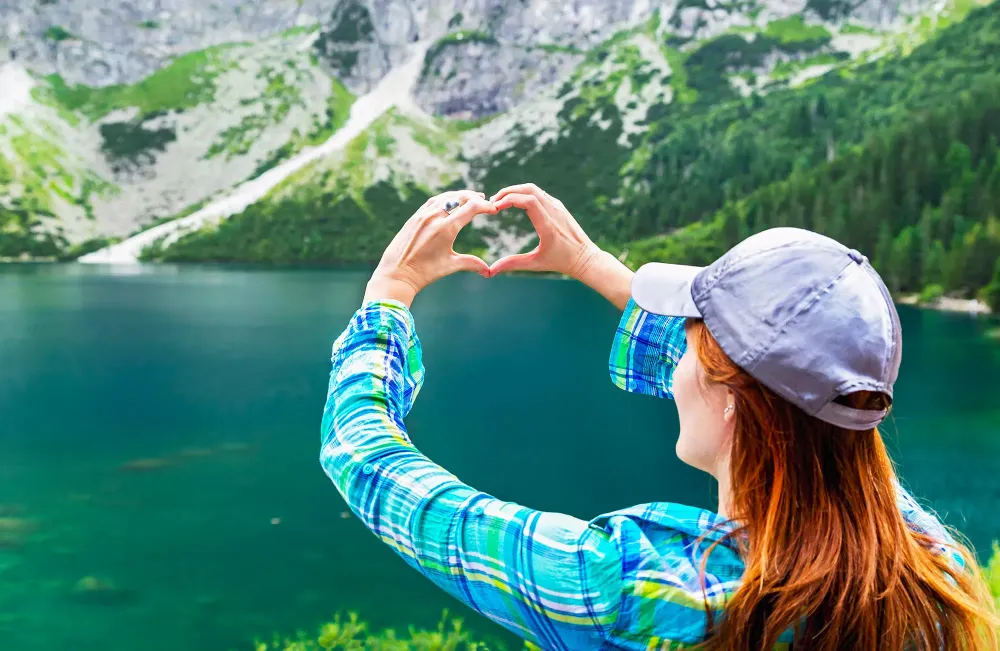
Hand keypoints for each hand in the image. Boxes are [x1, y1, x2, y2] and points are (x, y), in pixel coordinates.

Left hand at [364, 190, 495, 307]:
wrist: (396, 273)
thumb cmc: (424, 272)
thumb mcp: (450, 266)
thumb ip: (471, 263)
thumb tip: (489, 271)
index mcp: (446, 228)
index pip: (471, 208)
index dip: (485, 206)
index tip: (494, 209)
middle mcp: (435, 217)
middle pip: (460, 198)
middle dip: (474, 198)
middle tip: (484, 200)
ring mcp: (423, 215)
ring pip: (446, 197)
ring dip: (460, 195)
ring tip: (470, 197)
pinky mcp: (414, 217)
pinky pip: (433, 201)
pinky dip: (445, 198)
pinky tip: (450, 201)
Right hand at [488, 184, 601, 279]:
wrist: (585, 258)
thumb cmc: (561, 262)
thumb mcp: (536, 264)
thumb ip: (513, 264)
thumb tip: (491, 271)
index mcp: (548, 226)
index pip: (528, 201)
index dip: (509, 199)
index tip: (495, 207)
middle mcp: (555, 212)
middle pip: (529, 189)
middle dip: (508, 192)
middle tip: (493, 201)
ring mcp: (558, 207)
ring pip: (534, 189)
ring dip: (516, 191)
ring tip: (501, 201)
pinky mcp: (559, 206)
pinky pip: (540, 193)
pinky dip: (525, 193)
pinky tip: (515, 202)